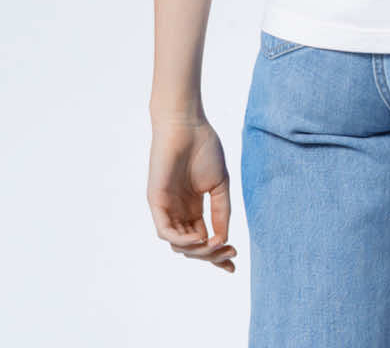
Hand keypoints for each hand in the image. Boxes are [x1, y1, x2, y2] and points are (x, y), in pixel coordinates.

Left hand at [147, 117, 238, 271]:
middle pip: (193, 247)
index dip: (217, 255)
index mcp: (194, 207)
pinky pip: (165, 231)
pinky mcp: (156, 202)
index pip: (204, 240)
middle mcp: (179, 212)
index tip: (234, 264)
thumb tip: (223, 240)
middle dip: (212, 256)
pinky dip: (182, 240)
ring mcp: (167, 208)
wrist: (187, 125)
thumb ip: (221, 212)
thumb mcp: (219, 185)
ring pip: (179, 245)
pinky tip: (199, 239)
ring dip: (199, 251)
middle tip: (230, 253)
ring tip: (216, 246)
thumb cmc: (204, 148)